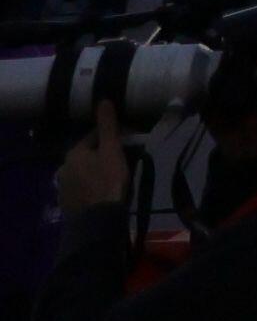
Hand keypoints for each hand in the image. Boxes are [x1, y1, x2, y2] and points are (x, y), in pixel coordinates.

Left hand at [58, 98, 126, 220]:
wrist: (96, 220)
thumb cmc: (107, 181)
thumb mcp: (112, 150)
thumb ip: (107, 126)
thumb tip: (103, 100)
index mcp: (74, 152)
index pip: (94, 136)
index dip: (113, 136)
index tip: (130, 142)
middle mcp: (63, 167)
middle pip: (88, 154)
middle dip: (104, 154)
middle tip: (124, 160)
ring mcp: (63, 186)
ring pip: (84, 171)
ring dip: (97, 170)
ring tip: (116, 177)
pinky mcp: (67, 203)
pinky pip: (82, 187)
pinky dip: (91, 185)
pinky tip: (104, 191)